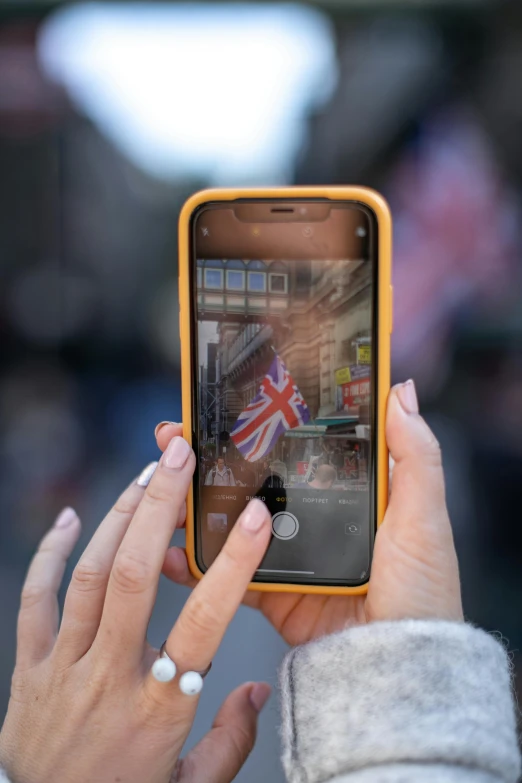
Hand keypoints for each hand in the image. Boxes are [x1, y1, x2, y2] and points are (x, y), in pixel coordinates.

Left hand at [0, 439, 271, 782]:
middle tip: (179, 455)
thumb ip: (232, 740)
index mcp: (160, 707)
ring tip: (147, 474)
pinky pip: (35, 599)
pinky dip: (50, 552)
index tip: (252, 517)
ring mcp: (63, 668)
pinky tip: (71, 518)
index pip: (204, 623)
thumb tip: (258, 689)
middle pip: (135, 576)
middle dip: (160, 507)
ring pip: (90, 576)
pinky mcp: (28, 668)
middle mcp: (110, 676)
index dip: (230, 565)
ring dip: (119, 517)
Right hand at [158, 381, 462, 646]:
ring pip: (233, 523)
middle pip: (256, 480)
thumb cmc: (422, 591)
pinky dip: (197, 564)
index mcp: (347, 495)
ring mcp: (288, 556)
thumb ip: (414, 455)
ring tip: (162, 485)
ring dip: (195, 504)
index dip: (262, 424)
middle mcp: (313, 520)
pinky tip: (171, 549)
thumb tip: (401, 392)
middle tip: (176, 437)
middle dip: (212, 458)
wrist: (400, 667)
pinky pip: (227, 574)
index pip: (298, 447)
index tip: (228, 403)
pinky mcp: (271, 593)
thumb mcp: (422, 515)